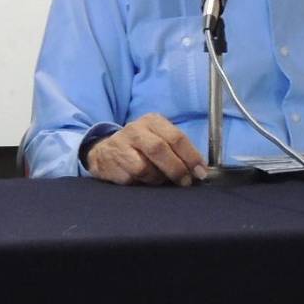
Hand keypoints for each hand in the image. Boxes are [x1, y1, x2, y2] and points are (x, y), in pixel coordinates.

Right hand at [86, 114, 207, 186]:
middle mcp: (136, 129)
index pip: (176, 137)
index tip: (200, 172)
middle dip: (177, 169)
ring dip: (157, 178)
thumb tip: (199, 170)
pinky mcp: (111, 163)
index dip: (191, 156)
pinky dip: (142, 182)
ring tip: (159, 179)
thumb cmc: (140, 148)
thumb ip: (178, 150)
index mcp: (153, 121)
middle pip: (160, 149)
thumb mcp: (158, 138)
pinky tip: (143, 180)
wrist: (104, 151)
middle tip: (185, 182)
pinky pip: (132, 178)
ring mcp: (121, 145)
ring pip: (145, 167)